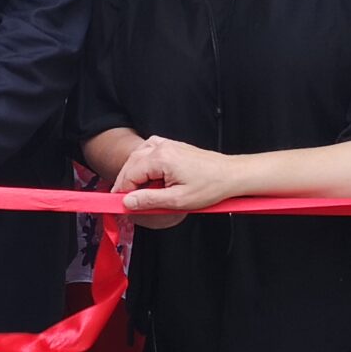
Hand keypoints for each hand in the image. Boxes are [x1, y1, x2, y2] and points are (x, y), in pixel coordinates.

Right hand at [114, 135, 241, 224]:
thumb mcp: (178, 200)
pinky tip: (145, 173)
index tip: (119, 206)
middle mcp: (161, 147)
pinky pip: (148, 150)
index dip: (121, 192)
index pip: (129, 175)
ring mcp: (167, 144)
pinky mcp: (172, 146)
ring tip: (134, 191)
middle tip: (124, 203)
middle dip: (125, 183)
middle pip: (130, 164)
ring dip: (132, 173)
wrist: (231, 175)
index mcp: (160, 158)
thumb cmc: (210, 186)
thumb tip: (127, 202)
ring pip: (137, 157)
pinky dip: (142, 162)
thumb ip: (149, 200)